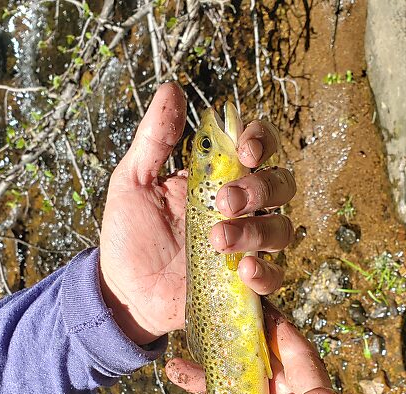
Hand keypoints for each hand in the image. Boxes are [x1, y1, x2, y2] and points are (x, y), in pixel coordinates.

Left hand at [99, 83, 295, 344]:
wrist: (123, 292)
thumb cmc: (130, 235)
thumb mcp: (133, 182)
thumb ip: (154, 139)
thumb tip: (171, 90)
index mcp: (217, 178)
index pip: (259, 148)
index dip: (262, 142)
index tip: (245, 151)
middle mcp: (240, 209)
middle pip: (280, 185)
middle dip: (259, 189)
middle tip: (223, 203)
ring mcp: (245, 246)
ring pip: (282, 229)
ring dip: (257, 231)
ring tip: (217, 240)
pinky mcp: (244, 283)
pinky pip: (275, 277)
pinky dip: (266, 273)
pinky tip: (243, 271)